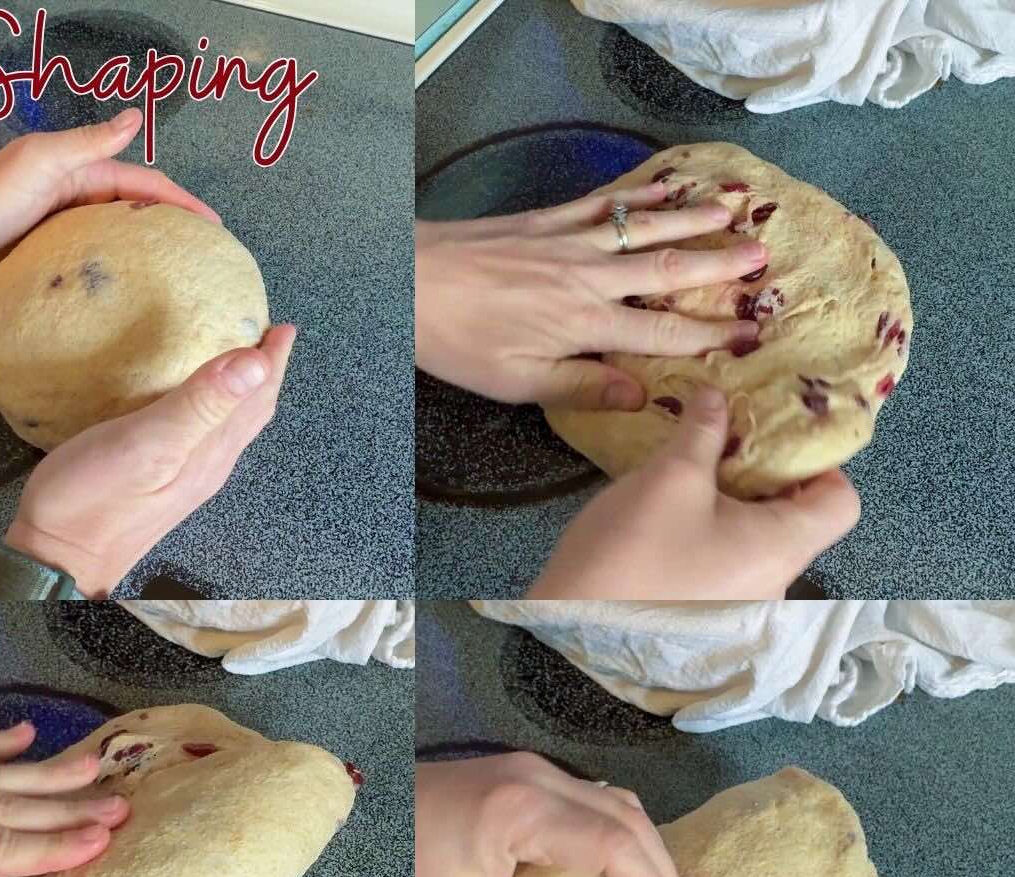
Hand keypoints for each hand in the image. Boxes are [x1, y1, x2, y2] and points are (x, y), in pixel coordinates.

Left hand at [0, 109, 218, 268]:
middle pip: (143, 209)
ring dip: (156, 246)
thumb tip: (134, 119)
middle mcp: (86, 195)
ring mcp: (75, 222)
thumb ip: (88, 143)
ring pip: (127, 233)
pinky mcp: (62, 248)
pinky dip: (127, 263)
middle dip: (179, 224)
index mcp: (88, 173)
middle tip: (210, 252)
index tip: (214, 225)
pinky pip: (105, 253)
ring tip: (186, 271)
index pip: (148, 186)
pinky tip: (140, 282)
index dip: (183, 202)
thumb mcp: (44, 160)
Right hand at [4, 324, 294, 597]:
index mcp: (212, 452)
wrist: (59, 559)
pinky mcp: (163, 482)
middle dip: (263, 373)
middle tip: (268, 336)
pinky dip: (213, 408)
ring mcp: (188, 477)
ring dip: (242, 391)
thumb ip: (201, 404)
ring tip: (241, 361)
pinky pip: (205, 436)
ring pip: (231, 426)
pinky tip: (194, 402)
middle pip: (250, 412)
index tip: (283, 326)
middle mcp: (209, 466)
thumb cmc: (94, 500)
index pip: (257, 398)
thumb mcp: (148, 444)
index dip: (272, 361)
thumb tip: (255, 363)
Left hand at [414, 188, 762, 408]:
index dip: (709, 336)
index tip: (749, 335)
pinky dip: (641, 194)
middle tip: (762, 256)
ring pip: (645, 228)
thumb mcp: (518, 383)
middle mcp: (589, 279)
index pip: (662, 335)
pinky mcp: (547, 220)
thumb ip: (582, 387)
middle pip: (666, 271)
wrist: (409, 282)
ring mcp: (570, 242)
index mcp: (585, 326)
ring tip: (735, 206)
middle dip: (718, 265)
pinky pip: (605, 202)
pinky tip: (667, 185)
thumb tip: (642, 394)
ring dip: (692, 218)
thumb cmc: (459, 343)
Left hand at [414, 753, 690, 876]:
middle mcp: (541, 779)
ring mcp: (537, 769)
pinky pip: (596, 799)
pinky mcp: (531, 774)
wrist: (373, 809)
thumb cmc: (409, 857)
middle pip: (628, 818)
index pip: (614, 843)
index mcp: (525, 810)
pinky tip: (623, 874)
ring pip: (618, 802)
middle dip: (662, 871)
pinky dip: (620, 834)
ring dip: (645, 850)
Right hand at [529, 386, 860, 598]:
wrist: (572, 626)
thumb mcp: (669, 477)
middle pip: (796, 522)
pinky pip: (727, 570)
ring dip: (730, 509)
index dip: (817, 464)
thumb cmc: (634, 550)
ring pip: (756, 546)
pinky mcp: (707, 620)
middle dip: (761, 479)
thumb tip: (717, 396)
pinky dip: (710, 540)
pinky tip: (669, 527)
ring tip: (687, 485)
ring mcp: (741, 610)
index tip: (770, 442)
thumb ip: (703, 432)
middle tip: (720, 451)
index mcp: (782, 548)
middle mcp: (775, 586)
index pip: (842, 502)